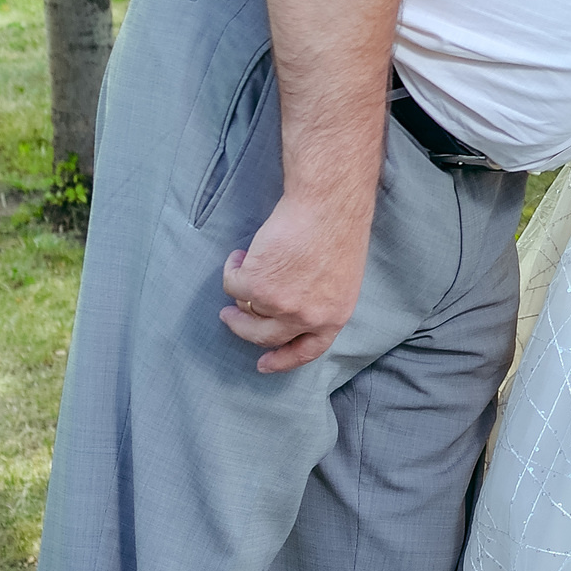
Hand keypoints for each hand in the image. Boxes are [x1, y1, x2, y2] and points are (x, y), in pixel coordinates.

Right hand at [219, 190, 374, 371]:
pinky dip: (233, 267)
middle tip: (230, 316)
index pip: (308, 350)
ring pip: (245, 308)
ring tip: (243, 264)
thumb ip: (318, 301)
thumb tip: (286, 311)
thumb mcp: (340, 279)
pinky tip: (243, 252)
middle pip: (265, 336)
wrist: (327, 205)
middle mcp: (307, 317)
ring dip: (240, 288)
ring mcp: (279, 305)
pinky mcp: (255, 286)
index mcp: (333, 316)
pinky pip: (232, 284)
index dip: (284, 360)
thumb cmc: (336, 229)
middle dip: (243, 328)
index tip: (264, 365)